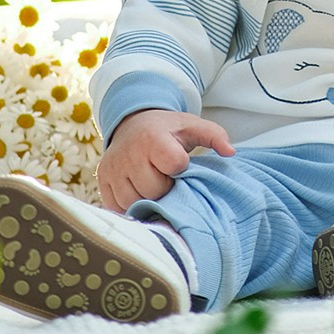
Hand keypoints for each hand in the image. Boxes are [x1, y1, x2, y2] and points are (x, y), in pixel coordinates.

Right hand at [97, 108, 234, 212]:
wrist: (131, 125)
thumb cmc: (167, 130)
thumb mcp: (192, 125)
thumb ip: (214, 135)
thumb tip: (231, 152)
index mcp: (153, 138)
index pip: (174, 164)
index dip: (180, 168)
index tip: (180, 163)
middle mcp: (129, 154)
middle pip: (154, 189)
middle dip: (165, 187)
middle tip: (166, 176)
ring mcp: (113, 171)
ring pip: (134, 202)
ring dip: (147, 198)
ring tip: (153, 183)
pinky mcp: (102, 183)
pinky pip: (118, 207)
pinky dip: (130, 204)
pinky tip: (138, 191)